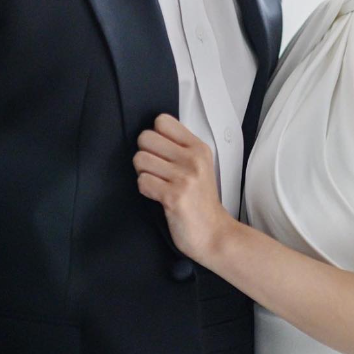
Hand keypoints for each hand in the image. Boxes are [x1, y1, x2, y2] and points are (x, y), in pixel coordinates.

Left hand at [133, 114, 233, 262]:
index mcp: (198, 147)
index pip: (162, 121)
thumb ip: (180, 148)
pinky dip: (146, 190)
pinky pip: (142, 182)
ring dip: (144, 173)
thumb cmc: (202, 201)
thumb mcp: (200, 165)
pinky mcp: (173, 196)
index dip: (154, 135)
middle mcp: (192, 159)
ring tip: (158, 183)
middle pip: (146, 137)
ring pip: (140, 159)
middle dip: (145, 153)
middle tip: (155, 168)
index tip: (160, 150)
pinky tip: (158, 195)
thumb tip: (152, 135)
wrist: (213, 232)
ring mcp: (184, 177)